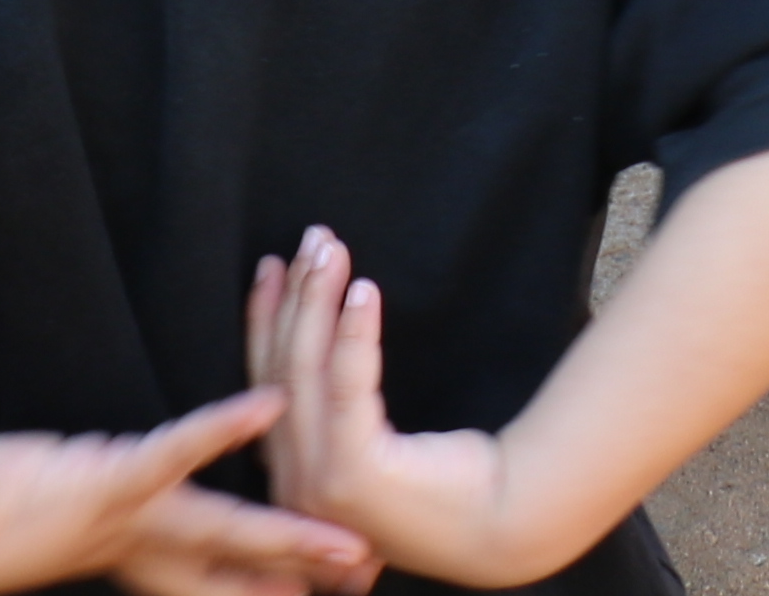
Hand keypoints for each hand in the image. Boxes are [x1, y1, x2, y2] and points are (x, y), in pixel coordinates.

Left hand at [0, 400, 364, 595]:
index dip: (263, 587)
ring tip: (343, 542)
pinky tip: (266, 409)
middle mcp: (139, 546)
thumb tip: (126, 478)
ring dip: (287, 536)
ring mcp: (130, 517)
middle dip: (299, 574)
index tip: (310, 592)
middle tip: (360, 578)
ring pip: (224, 528)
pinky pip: (173, 451)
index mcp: (129, 555)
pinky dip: (219, 428)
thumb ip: (104, 501)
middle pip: (234, 570)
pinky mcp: (112, 479)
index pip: (211, 583)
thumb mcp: (57, 506)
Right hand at [247, 229, 517, 583]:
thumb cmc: (452, 482)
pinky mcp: (353, 472)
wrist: (504, 529)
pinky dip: (353, 331)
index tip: (271, 267)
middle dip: (291, 297)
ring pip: (305, 370)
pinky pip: (348, 385)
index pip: (266, 386)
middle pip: (278, 370)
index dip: (265, 321)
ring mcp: (318, 483)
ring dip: (316, 299)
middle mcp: (294, 485)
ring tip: (330, 248)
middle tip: (309, 239)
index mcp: (294, 478)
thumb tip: (325, 331)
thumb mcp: (375, 444)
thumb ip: (338, 411)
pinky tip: (365, 290)